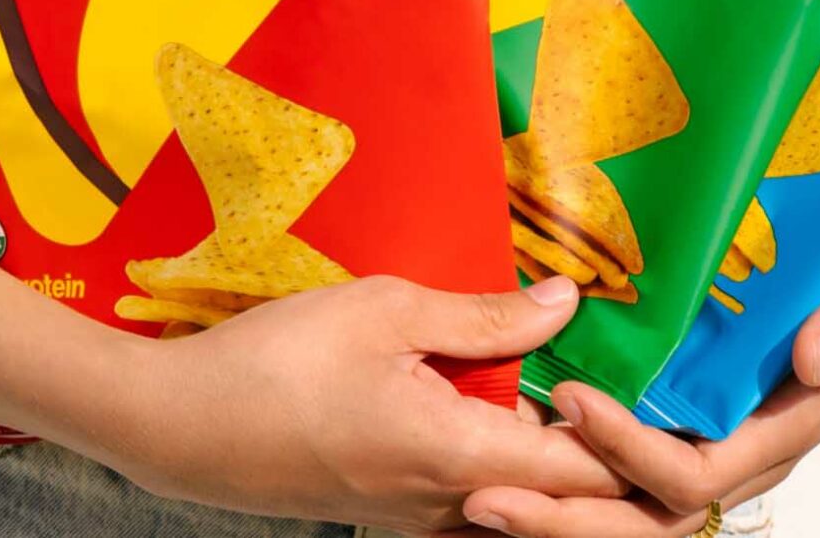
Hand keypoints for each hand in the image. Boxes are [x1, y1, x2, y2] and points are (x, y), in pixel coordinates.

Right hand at [103, 275, 630, 532]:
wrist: (176, 429)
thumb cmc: (272, 363)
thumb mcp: (382, 311)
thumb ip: (482, 315)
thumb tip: (563, 302)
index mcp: (458, 456)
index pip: (583, 471)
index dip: (626, 433)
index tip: (643, 382)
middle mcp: (448, 506)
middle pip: (558, 495)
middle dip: (596, 445)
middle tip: (611, 377)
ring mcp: (416, 518)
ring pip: (514, 497)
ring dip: (540, 449)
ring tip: (548, 380)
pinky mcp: (388, 512)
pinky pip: (471, 495)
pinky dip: (493, 455)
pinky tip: (480, 399)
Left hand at [461, 228, 819, 534]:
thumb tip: (818, 347)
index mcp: (779, 431)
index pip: (693, 473)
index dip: (632, 452)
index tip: (576, 404)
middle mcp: (740, 451)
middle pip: (648, 520)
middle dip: (570, 522)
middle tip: (489, 500)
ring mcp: (711, 443)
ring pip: (629, 509)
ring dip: (559, 513)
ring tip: (481, 502)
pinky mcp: (688, 422)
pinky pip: (626, 473)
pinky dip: (570, 480)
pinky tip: (508, 462)